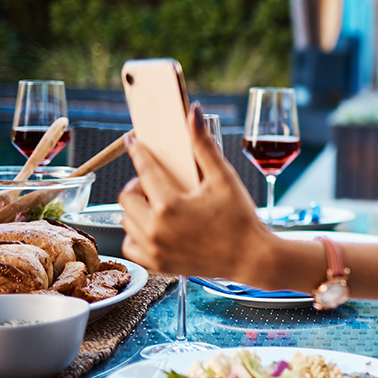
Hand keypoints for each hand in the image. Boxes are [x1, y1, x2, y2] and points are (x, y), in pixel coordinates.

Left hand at [119, 104, 273, 281]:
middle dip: (139, 184)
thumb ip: (204, 145)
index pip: (144, 169)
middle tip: (157, 182)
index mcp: (170, 205)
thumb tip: (193, 113)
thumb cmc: (241, 218)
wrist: (251, 258)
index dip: (137, 151)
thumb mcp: (224, 178)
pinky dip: (137, 233)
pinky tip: (156, 226)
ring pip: (126, 219)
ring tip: (159, 203)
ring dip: (137, 208)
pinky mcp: (157, 264)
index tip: (132, 142)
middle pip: (126, 196)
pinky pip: (130, 245)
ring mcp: (154, 249)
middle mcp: (156, 228)